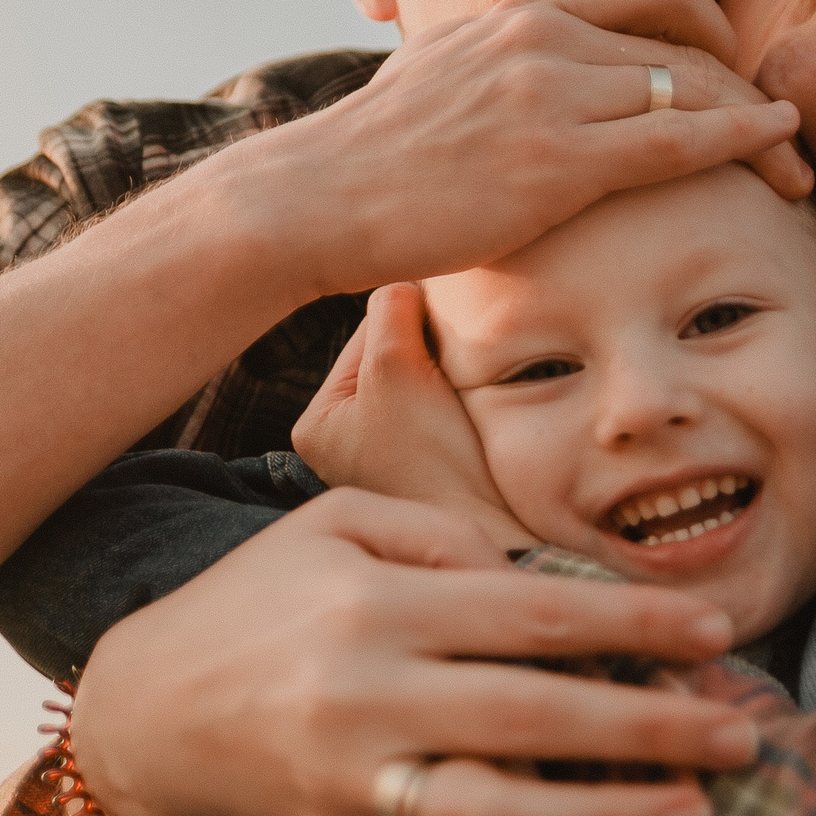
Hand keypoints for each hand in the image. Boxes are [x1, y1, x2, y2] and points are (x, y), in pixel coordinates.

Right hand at [67, 488, 760, 815]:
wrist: (147, 711)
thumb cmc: (259, 599)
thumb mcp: (335, 526)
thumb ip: (443, 538)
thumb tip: (544, 577)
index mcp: (373, 605)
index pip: (529, 613)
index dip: (631, 626)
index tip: (715, 635)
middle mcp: (365, 695)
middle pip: (532, 717)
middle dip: (649, 731)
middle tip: (743, 737)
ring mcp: (355, 778)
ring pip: (498, 812)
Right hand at [215, 0, 811, 303]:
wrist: (312, 197)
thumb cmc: (369, 161)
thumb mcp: (434, 80)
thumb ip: (489, 68)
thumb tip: (503, 82)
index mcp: (518, 14)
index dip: (712, 31)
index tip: (738, 77)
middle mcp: (542, 35)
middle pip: (687, 35)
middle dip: (748, 79)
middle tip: (788, 130)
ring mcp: (551, 92)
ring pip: (693, 86)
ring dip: (759, 124)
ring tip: (801, 166)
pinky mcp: (556, 159)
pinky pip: (677, 140)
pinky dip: (743, 140)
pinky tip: (780, 151)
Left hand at [294, 283, 535, 553]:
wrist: (499, 532)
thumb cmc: (436, 456)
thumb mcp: (396, 367)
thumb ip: (391, 308)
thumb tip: (405, 283)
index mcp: (316, 421)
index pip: (364, 332)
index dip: (411, 321)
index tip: (445, 338)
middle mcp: (342, 440)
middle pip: (391, 353)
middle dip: (429, 347)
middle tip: (461, 362)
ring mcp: (386, 455)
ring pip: (422, 375)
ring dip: (450, 370)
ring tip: (472, 391)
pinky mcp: (430, 464)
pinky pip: (444, 404)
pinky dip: (464, 397)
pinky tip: (480, 411)